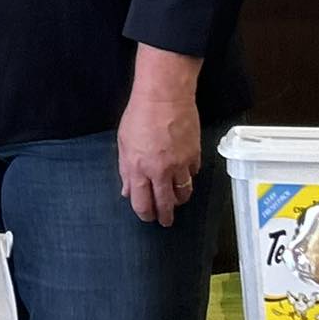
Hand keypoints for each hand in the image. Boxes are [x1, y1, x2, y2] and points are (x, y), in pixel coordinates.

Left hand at [117, 88, 201, 226]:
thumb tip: (127, 191)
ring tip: (175, 201)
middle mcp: (160, 171)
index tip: (147, 217)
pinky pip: (193, 175)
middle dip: (165, 216)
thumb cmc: (139, 115)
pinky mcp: (194, 156)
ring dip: (178, 200)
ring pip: (183, 194)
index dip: (145, 214)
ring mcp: (180, 165)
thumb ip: (126, 170)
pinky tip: (183, 174)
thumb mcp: (124, 142)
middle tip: (165, 222)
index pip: (142, 202)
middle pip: (165, 204)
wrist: (165, 97)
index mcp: (138, 168)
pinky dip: (188, 178)